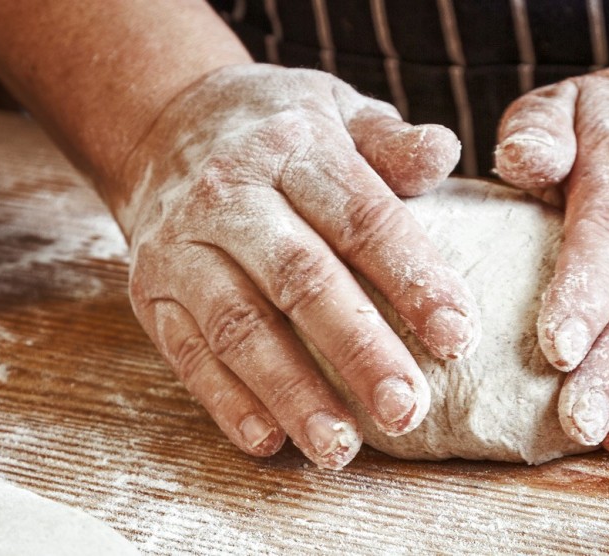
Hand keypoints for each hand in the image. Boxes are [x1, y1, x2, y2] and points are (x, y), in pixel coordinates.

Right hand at [113, 64, 474, 468]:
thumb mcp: (339, 112)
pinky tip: (269, 442)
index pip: (360, 218)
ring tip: (340, 447)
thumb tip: (441, 152)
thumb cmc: (278, 133)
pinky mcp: (150, 292)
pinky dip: (226, 402)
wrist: (162, 126)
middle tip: (406, 410)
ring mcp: (181, 246)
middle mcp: (229, 194)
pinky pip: (186, 353)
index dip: (412, 279)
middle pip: (299, 278)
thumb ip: (391, 141)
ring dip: (291, 392)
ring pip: (238, 326)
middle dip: (357, 349)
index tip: (458, 337)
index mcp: (292, 147)